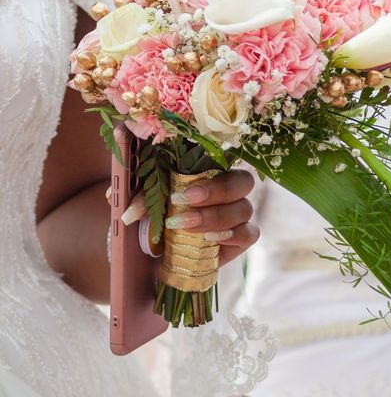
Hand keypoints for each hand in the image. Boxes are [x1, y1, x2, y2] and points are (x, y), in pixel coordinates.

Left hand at [120, 170, 258, 265]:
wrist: (156, 257)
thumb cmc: (153, 221)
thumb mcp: (140, 205)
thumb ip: (134, 196)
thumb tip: (113, 195)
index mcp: (209, 170)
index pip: (219, 159)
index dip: (203, 166)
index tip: (176, 188)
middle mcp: (229, 189)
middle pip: (242, 180)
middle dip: (215, 190)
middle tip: (183, 202)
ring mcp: (239, 213)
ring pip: (244, 207)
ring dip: (215, 216)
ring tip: (185, 226)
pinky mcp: (242, 237)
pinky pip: (250, 233)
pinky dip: (233, 234)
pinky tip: (211, 239)